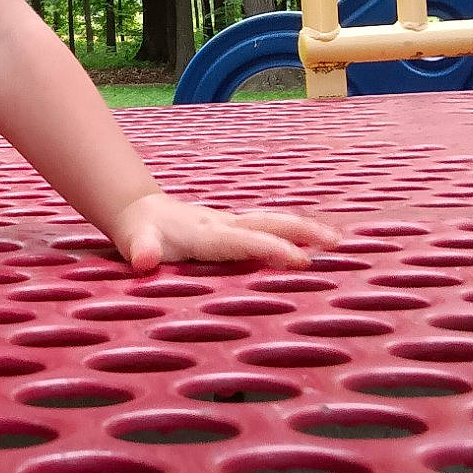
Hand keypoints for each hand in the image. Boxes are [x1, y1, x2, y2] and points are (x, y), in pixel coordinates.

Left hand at [109, 191, 338, 273]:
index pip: (242, 242)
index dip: (269, 250)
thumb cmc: (141, 234)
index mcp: (204, 234)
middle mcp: (224, 225)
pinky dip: (294, 232)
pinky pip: (268, 229)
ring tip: (338, 241)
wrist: (141, 212)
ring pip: (272, 223)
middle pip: (266, 224)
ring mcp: (231, 224)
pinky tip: (317, 241)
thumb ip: (142, 250)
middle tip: (334, 243)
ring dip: (303, 229)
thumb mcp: (135, 243)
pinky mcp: (235, 227)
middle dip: (299, 232)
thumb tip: (144, 260)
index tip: (298, 260)